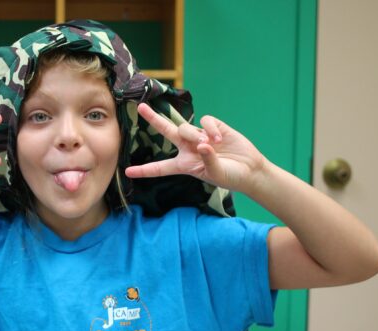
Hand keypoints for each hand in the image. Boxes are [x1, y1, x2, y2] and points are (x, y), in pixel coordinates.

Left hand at [124, 103, 267, 192]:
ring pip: (185, 127)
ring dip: (193, 134)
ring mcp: (200, 136)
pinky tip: (219, 138)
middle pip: (166, 131)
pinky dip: (210, 128)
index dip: (145, 170)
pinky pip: (205, 121)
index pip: (161, 168)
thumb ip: (207, 160)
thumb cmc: (231, 177)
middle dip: (154, 119)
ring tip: (210, 144)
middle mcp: (188, 148)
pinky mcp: (214, 127)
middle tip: (141, 107)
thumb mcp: (216, 174)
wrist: (249, 169)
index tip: (128, 172)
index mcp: (184, 165)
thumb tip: (201, 144)